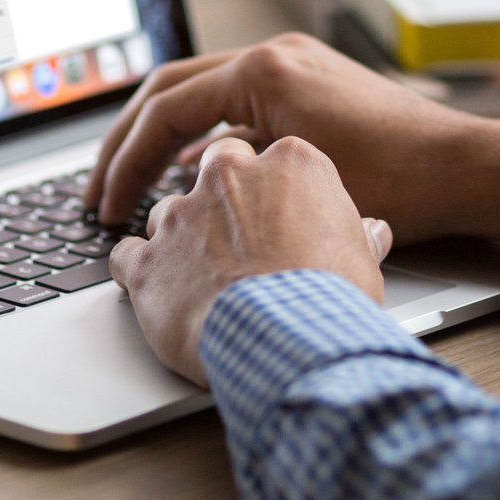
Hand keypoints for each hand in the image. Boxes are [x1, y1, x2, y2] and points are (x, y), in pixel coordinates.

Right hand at [86, 33, 499, 245]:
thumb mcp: (297, 183)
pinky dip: (206, 139)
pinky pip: (236, 104)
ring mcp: (293, 64)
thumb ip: (228, 176)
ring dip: (162, 139)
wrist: (467, 169)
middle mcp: (275, 55)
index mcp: (265, 70)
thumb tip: (178, 190)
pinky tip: (194, 181)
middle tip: (99, 192)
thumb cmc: (399, 184)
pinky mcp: (309, 84)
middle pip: (169, 90)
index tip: (106, 205)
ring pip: (200, 94)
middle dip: (127, 143)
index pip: (165, 109)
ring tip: (134, 188)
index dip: (125, 162)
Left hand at [110, 135, 392, 384]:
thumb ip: (357, 236)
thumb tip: (372, 233)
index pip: (272, 159)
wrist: (286, 340)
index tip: (280, 217)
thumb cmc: (330, 299)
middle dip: (222, 200)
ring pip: (169, 213)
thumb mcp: (363, 261)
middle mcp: (228, 176)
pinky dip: (138, 271)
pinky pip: (127, 255)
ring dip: (181, 240)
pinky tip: (158, 293)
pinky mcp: (147, 260)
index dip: (275, 193)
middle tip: (239, 240)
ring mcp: (181, 215)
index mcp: (288, 164)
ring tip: (204, 280)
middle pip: (215, 171)